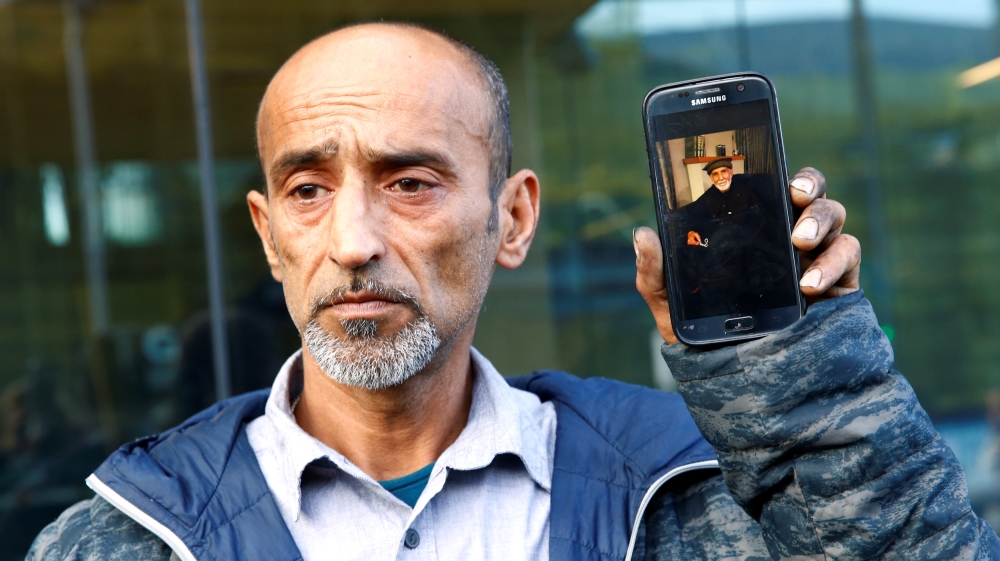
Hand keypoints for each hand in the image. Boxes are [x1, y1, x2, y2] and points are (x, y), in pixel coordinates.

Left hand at [634, 166, 860, 343]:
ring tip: (800, 242)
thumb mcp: (672, 305)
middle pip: (811, 195)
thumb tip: (642, 235)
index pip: (771, 189)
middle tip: (794, 196)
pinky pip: (848, 259)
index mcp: (753, 233)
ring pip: (835, 219)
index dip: (775, 172)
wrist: (736, 385)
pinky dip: (833, 265)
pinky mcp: (838, 287)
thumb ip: (655, 273)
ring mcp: (816, 259)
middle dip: (809, 186)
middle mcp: (789, 239)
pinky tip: (810, 284)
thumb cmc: (705, 337)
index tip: (768, 170)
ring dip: (821, 221)